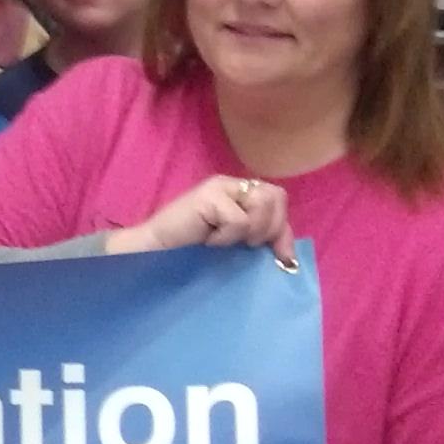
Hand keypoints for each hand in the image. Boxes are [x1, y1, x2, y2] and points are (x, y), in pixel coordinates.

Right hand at [109, 174, 292, 261]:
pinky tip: (208, 239)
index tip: (280, 258)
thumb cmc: (190, 251)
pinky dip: (227, 237)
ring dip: (248, 230)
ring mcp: (219, 187)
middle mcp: (232, 184)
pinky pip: (239, 219)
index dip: (283, 229)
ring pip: (262, 203)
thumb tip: (289, 259)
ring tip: (225, 240)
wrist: (154, 253)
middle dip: (269, 227)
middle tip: (245, 244)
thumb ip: (260, 240)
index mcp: (240, 193)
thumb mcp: (236, 244)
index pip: (278, 200)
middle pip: (276, 196)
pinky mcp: (208, 195)